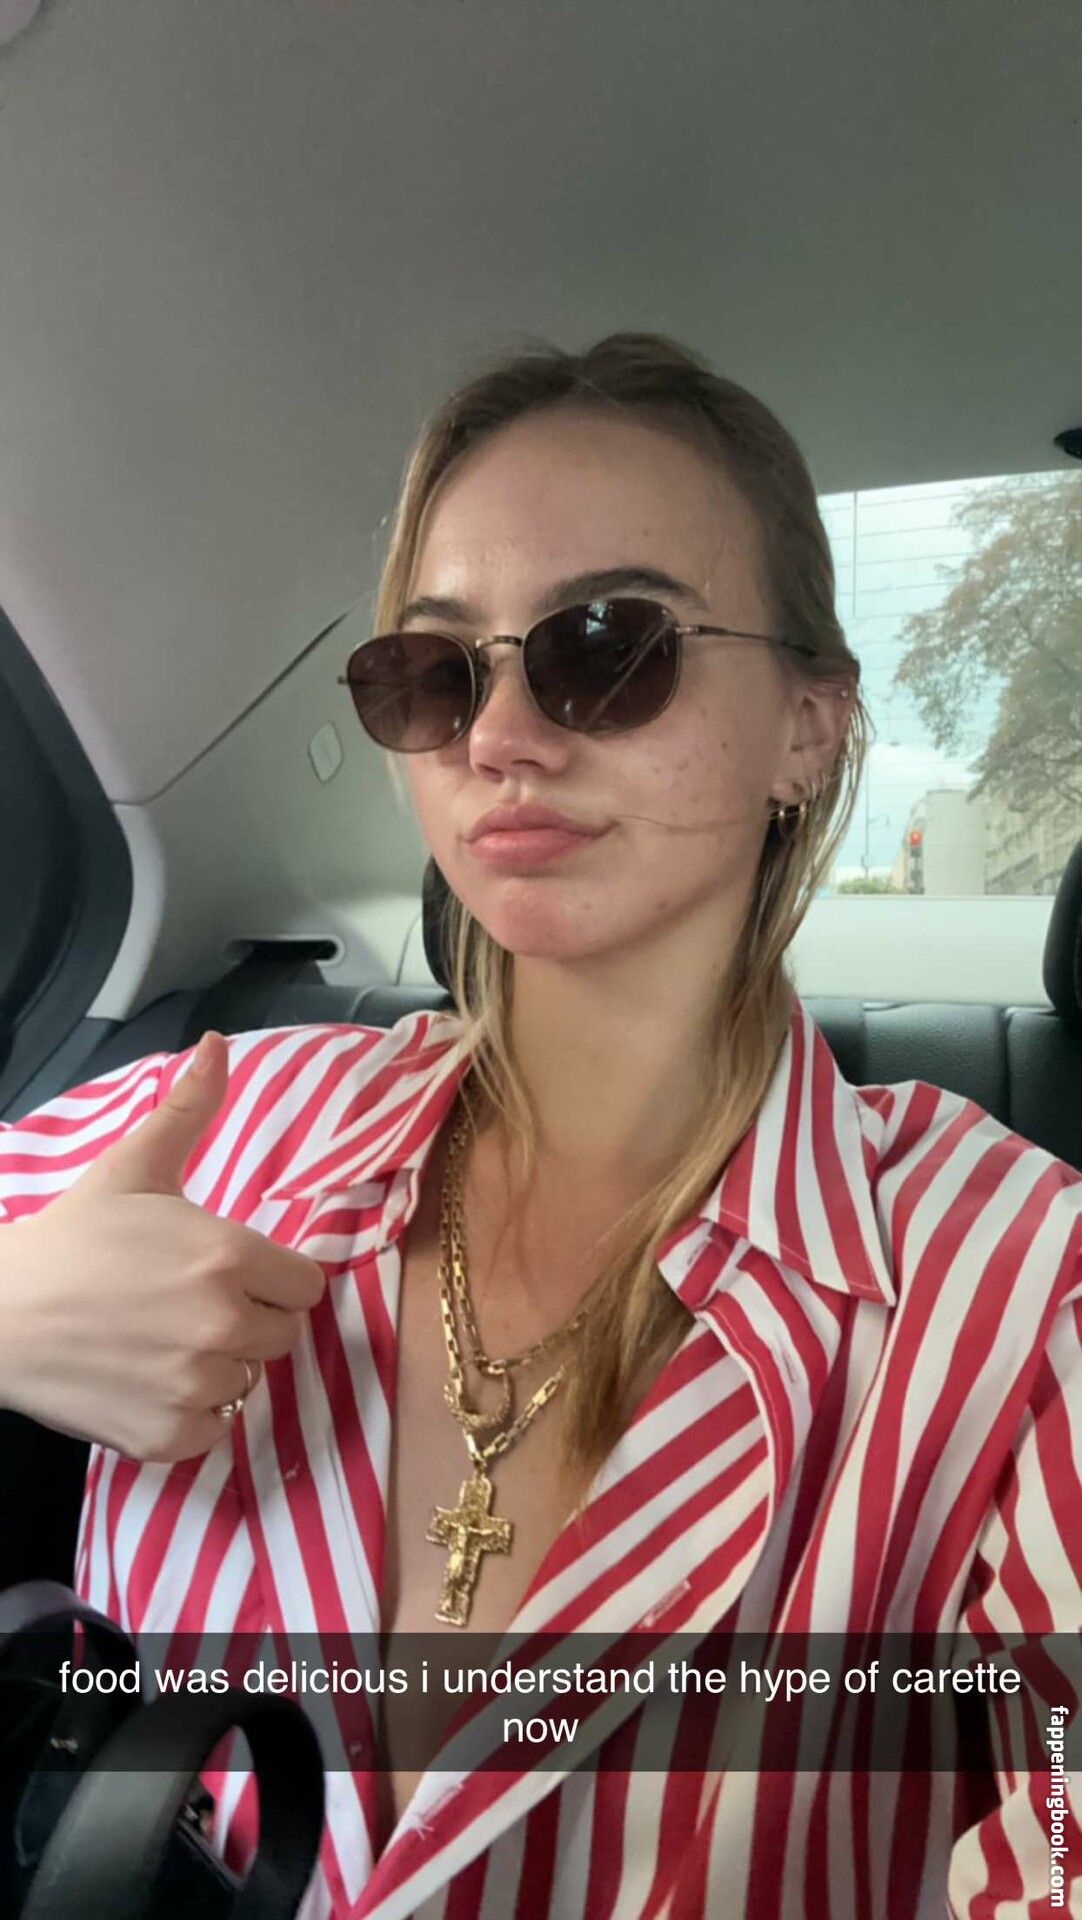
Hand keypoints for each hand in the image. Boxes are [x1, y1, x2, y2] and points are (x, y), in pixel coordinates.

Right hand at [0, 1032, 325, 1460]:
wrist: (0, 1314)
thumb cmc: (74, 1237)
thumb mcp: (133, 1167)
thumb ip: (188, 1110)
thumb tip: (218, 1045)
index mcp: (230, 1257)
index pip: (305, 1284)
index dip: (272, 1278)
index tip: (230, 1274)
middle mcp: (224, 1325)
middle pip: (283, 1334)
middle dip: (250, 1319)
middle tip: (191, 1305)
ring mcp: (197, 1385)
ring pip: (249, 1381)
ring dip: (220, 1366)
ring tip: (165, 1340)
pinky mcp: (170, 1436)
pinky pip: (217, 1428)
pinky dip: (191, 1413)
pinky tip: (152, 1380)